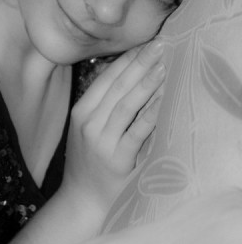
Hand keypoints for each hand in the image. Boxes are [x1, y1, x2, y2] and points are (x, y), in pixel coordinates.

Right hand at [63, 40, 165, 211]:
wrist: (82, 200)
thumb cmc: (88, 162)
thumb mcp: (86, 129)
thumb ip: (101, 104)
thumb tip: (126, 73)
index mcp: (81, 112)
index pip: (105, 78)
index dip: (127, 59)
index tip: (145, 43)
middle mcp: (88, 123)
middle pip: (117, 86)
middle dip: (140, 63)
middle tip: (160, 44)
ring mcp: (101, 141)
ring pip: (126, 104)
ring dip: (146, 83)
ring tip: (163, 65)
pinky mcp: (116, 159)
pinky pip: (137, 131)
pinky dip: (151, 113)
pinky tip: (163, 99)